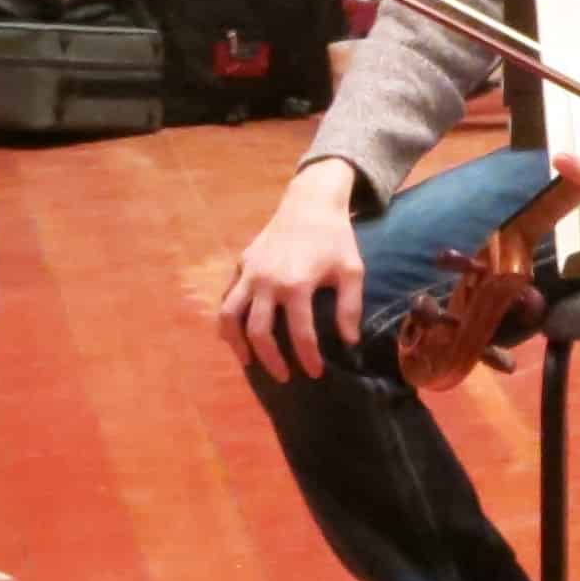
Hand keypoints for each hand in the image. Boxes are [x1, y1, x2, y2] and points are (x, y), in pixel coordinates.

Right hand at [217, 164, 363, 378]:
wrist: (310, 203)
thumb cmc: (335, 239)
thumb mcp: (352, 270)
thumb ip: (350, 307)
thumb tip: (349, 342)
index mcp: (297, 284)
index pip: (300, 333)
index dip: (308, 357)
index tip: (315, 373)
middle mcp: (267, 282)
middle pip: (259, 332)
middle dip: (271, 360)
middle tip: (284, 377)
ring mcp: (250, 273)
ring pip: (230, 316)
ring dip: (237, 344)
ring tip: (249, 362)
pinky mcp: (241, 265)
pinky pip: (227, 299)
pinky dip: (228, 320)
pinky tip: (237, 334)